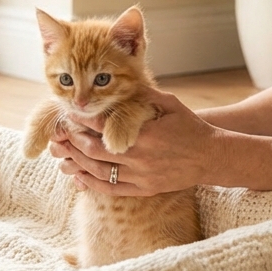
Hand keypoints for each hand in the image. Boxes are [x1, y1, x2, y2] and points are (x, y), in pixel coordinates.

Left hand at [47, 89, 222, 196]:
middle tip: (60, 132)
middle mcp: (140, 158)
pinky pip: (110, 189)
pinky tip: (78, 175)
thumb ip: (144, 94)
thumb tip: (122, 80)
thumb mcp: (170, 103)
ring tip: (63, 152)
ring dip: (77, 162)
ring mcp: (141, 177)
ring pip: (98, 172)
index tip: (69, 113)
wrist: (211, 157)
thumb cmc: (191, 127)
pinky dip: (90, 183)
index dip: (82, 120)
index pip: (103, 126)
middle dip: (74, 141)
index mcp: (145, 135)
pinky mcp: (144, 190)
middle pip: (94, 151)